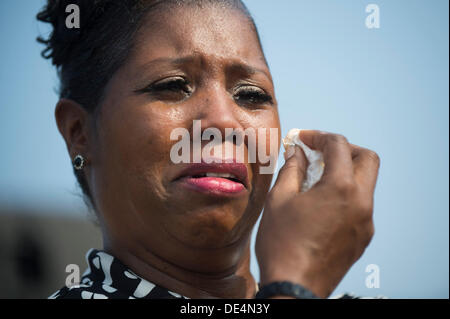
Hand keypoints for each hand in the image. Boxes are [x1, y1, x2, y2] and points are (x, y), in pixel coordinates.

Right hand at [255, 130, 379, 297]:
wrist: (294, 287)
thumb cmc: (282, 244)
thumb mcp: (280, 200)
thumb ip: (292, 170)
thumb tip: (297, 153)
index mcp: (341, 188)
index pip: (339, 146)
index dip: (319, 136)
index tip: (303, 139)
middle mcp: (362, 203)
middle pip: (366, 159)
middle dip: (344, 149)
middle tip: (319, 152)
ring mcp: (366, 222)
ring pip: (365, 183)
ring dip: (345, 172)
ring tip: (316, 178)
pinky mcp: (362, 238)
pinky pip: (361, 205)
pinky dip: (346, 194)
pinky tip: (322, 203)